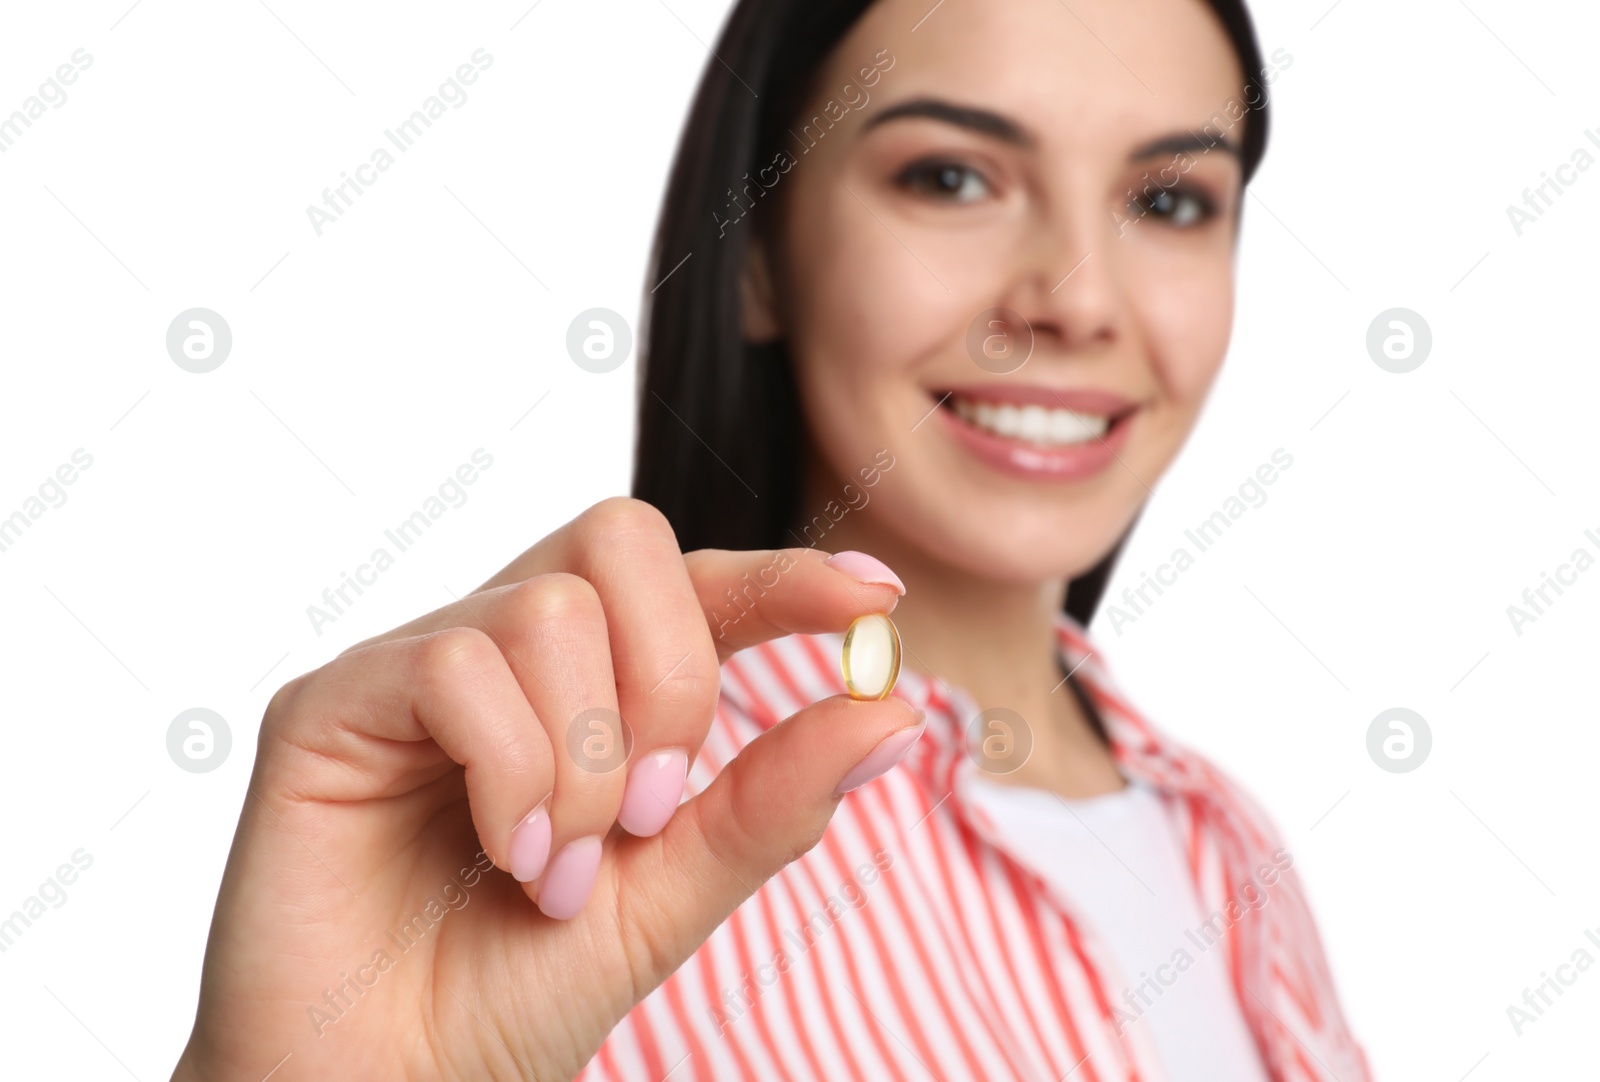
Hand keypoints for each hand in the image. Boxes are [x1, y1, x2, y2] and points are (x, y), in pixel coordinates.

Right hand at [171, 498, 917, 1080]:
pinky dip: (512, 771)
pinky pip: (454, 664)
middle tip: (654, 811)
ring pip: (548, 609)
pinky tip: (508, 854)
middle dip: (672, 680)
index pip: (694, 585)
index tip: (873, 600)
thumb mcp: (674, 893)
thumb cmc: (516, 989)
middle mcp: (506, 653)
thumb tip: (892, 712)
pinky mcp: (332, 703)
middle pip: (621, 542)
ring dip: (586, 761)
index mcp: (593, 686)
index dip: (783, 576)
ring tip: (559, 872)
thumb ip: (770, 801)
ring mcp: (416, 668)